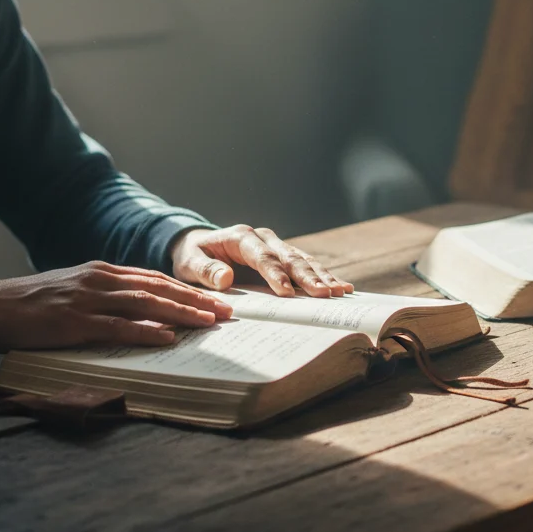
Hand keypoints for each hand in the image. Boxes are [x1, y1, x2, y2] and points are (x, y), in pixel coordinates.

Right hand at [0, 261, 233, 351]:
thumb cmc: (33, 303)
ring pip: (145, 304)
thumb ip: (106, 296)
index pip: (155, 278)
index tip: (214, 299)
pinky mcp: (73, 321)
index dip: (187, 289)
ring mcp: (87, 299)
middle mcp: (100, 280)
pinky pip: (116, 327)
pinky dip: (144, 330)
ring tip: (208, 322)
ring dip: (181, 313)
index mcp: (102, 272)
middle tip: (226, 311)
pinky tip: (166, 336)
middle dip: (196, 299)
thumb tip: (141, 311)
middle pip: (159, 287)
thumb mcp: (75, 291)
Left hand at [169, 225, 354, 297]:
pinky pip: (306, 265)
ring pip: (303, 260)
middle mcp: (263, 238)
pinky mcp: (283, 256)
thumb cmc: (194, 257)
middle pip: (288, 257)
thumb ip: (206, 271)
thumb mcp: (190, 264)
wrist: (198, 246)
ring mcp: (276, 246)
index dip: (275, 274)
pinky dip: (323, 276)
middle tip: (324, 294)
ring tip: (339, 292)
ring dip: (321, 276)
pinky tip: (342, 286)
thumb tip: (226, 278)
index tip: (286, 293)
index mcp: (241, 237)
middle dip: (307, 276)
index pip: (262, 256)